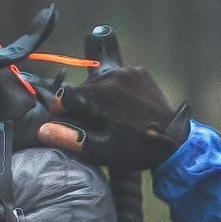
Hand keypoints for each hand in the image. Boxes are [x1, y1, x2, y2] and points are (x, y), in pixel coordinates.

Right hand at [53, 59, 182, 166]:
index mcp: (99, 94)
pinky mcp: (139, 71)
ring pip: (99, 80)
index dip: (62, 109)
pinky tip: (123, 106)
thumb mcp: (102, 150)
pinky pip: (117, 77)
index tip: (68, 121)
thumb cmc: (137, 148)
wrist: (176, 140)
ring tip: (112, 115)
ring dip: (99, 95)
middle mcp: (111, 76)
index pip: (65, 95)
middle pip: (82, 87)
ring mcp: (127, 71)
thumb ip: (71, 139)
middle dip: (82, 103)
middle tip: (96, 123)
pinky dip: (115, 89)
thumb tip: (44, 130)